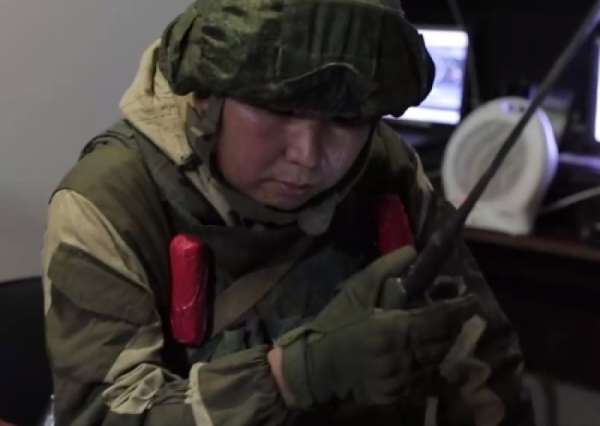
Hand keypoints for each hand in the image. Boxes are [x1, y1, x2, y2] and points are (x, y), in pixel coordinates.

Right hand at [276, 246, 480, 408]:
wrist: (315, 366)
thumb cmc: (336, 323)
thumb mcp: (356, 291)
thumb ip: (385, 269)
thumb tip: (412, 251)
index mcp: (391, 329)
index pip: (437, 318)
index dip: (459, 307)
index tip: (473, 298)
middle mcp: (400, 357)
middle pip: (442, 341)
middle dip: (452, 325)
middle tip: (457, 312)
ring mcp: (399, 381)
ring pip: (436, 362)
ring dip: (442, 345)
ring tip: (440, 331)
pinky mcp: (395, 396)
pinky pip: (423, 380)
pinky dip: (427, 365)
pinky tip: (421, 353)